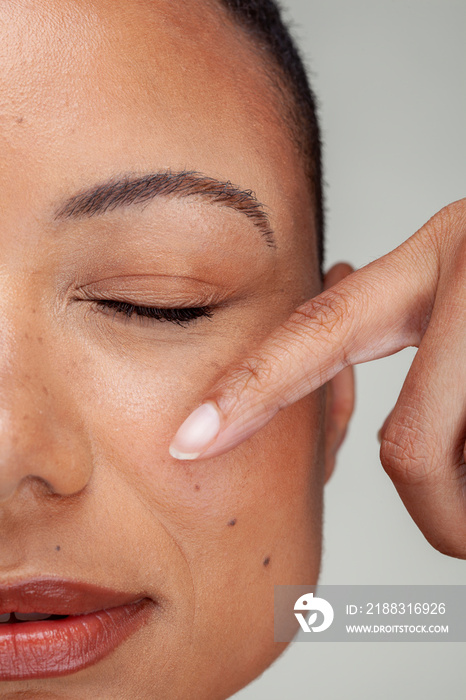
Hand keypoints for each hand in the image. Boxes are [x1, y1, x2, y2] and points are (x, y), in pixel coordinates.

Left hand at [169, 200, 465, 557]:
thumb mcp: (465, 293)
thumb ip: (417, 349)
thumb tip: (396, 447)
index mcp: (435, 263)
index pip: (320, 333)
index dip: (252, 388)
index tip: (190, 437)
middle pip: (415, 449)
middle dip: (438, 514)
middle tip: (460, 530)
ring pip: (465, 467)